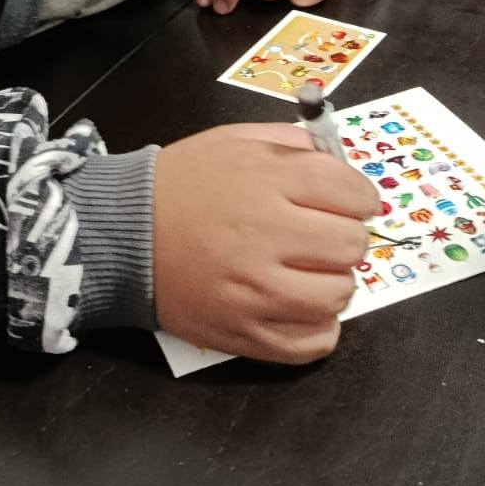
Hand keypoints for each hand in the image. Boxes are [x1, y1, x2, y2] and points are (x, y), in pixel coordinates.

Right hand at [153, 122, 378, 363]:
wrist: (123, 233)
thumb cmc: (182, 184)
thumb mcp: (234, 142)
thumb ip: (290, 145)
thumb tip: (342, 170)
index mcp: (266, 179)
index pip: (352, 193)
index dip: (361, 198)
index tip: (350, 204)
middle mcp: (265, 234)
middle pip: (352, 245)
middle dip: (345, 237)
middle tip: (322, 236)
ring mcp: (255, 291)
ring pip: (339, 295)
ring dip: (333, 282)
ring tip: (308, 272)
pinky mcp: (244, 333)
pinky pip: (314, 343)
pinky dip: (318, 327)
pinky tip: (300, 306)